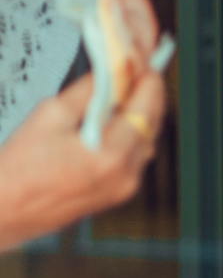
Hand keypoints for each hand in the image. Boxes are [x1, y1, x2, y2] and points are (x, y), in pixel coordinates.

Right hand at [0, 71, 165, 250]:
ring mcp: (124, 188)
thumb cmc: (18, 170)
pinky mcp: (119, 194)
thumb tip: (111, 71)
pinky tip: (121, 122)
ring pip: (148, 141)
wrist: (4, 210)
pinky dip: (134, 136)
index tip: (149, 66)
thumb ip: (88, 91)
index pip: (145, 109)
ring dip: (143, 116)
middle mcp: (124, 175)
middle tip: (143, 74)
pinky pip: (137, 158)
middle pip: (152, 124)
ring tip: (132, 94)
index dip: (150, 83)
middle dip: (150, 96)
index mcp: (109, 156)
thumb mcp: (50, 115)